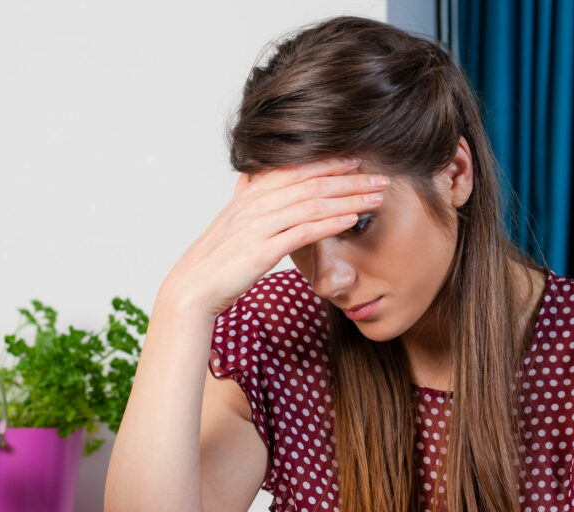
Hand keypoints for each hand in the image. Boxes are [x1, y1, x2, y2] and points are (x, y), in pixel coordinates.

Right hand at [160, 157, 388, 318]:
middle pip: (311, 183)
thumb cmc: (215, 259)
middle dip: (349, 178)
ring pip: (312, 204)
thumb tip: (249, 177)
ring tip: (376, 197)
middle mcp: (256, 204)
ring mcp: (258, 225)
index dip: (329, 163)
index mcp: (251, 194)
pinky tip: (352, 219)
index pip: (296, 169)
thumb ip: (243, 198)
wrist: (192, 289)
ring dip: (348, 198)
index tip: (357, 160)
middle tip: (380, 177)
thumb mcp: (229, 221)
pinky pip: (303, 231)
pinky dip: (331, 222)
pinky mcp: (262, 250)